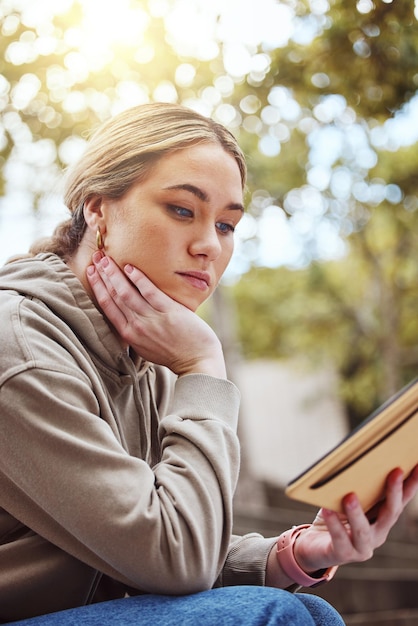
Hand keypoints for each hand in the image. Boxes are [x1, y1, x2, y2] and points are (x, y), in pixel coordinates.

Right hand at [86, 253, 226, 377]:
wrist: (197, 361)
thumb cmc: (174, 353)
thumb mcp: (146, 346)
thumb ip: (135, 331)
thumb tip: (127, 314)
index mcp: (129, 335)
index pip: (107, 306)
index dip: (97, 287)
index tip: (91, 272)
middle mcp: (137, 327)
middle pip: (114, 296)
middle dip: (102, 275)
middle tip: (96, 258)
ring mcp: (152, 319)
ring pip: (127, 293)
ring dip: (115, 274)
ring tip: (107, 259)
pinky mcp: (169, 312)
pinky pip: (150, 292)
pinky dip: (138, 279)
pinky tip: (130, 267)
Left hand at [294, 465, 417, 572]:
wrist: (313, 548)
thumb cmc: (334, 519)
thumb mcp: (347, 503)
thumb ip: (357, 491)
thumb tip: (356, 464)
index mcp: (382, 521)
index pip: (400, 501)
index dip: (411, 485)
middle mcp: (377, 535)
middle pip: (390, 514)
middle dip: (394, 492)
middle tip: (396, 471)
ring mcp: (362, 548)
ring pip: (363, 531)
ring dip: (357, 513)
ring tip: (350, 496)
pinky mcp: (342, 555)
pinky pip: (339, 539)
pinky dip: (334, 524)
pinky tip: (327, 510)